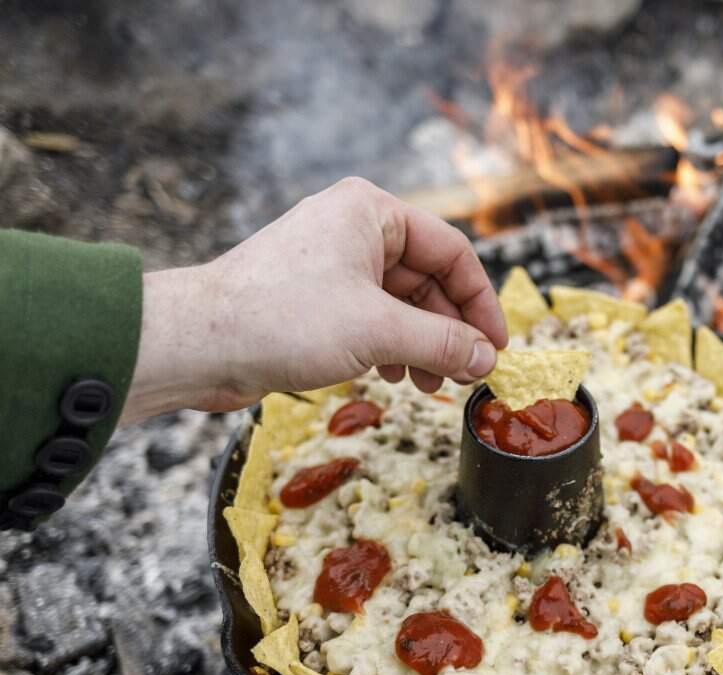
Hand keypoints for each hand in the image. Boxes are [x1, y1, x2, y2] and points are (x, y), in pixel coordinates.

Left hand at [121, 177, 507, 422]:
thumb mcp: (378, 331)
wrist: (197, 344)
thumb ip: (441, 343)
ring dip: (421, 346)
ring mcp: (332, 264)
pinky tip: (392, 377)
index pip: (452, 251)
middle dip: (448, 330)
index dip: (480, 301)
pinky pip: (372, 318)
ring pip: (401, 303)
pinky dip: (391, 348)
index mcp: (371, 212)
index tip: (496, 346)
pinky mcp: (314, 298)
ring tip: (428, 385)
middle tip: (466, 374)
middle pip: (428, 279)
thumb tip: (486, 359)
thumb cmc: (280, 319)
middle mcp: (353, 229)